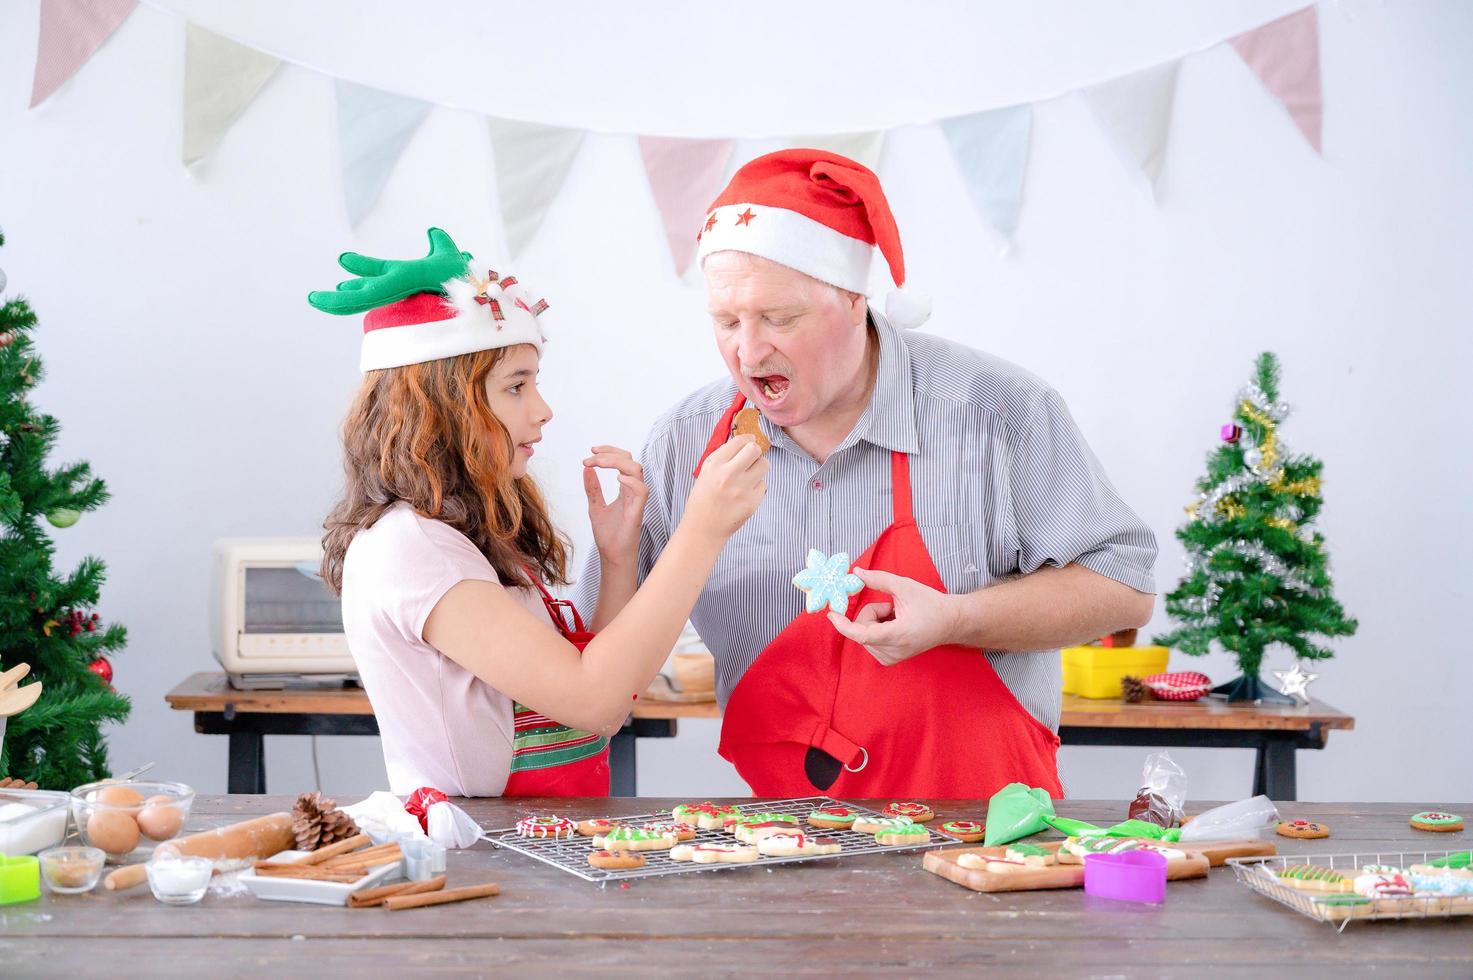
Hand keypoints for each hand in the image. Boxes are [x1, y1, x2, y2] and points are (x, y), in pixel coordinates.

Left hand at [583, 446, 648, 563]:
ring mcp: (636, 500)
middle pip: (630, 461)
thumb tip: (586, 469)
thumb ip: (593, 488)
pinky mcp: (637, 511)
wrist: (612, 556)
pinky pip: (641, 491)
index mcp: (625, 489)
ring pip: (636, 470)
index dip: (609, 452)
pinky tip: (617, 479)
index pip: (623, 460)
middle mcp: (633, 491)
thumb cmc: (608, 535)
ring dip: (616, 462)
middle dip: (610, 454)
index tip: (591, 452)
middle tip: (590, 457)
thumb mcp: (595, 506)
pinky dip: (631, 481)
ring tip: (598, 463)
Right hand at [683, 436, 768, 538]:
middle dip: (755, 452)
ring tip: (748, 476)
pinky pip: (763, 485)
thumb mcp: (706, 472)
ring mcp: (741, 489)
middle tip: (751, 458)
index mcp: (714, 464)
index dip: (747, 439)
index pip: (739, 441)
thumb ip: (723, 456)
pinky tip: (745, 493)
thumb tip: (743, 442)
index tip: (749, 441)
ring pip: (764, 465)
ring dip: (758, 468)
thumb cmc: (704, 498)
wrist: (703, 527)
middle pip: (755, 450)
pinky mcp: (751, 502)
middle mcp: (728, 474)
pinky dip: (757, 487)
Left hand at [827, 567, 962, 665]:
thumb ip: (879, 579)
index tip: (831, 614)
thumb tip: (856, 572)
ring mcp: (891, 658)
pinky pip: (870, 641)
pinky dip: (877, 629)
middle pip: (862, 629)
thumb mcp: (905, 586)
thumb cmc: (930, 604)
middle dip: (871, 613)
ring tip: (897, 617)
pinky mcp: (889, 660)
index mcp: (898, 635)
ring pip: (864, 635)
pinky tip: (895, 625)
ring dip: (875, 621)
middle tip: (892, 607)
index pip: (862, 635)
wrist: (950, 623)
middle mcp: (893, 651)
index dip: (844, 625)